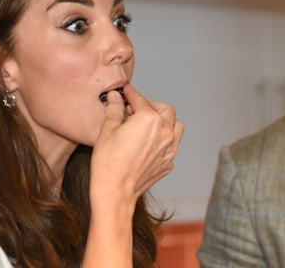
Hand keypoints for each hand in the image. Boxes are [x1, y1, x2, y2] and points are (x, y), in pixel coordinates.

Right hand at [90, 84, 183, 207]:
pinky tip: (149, 142)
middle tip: (136, 109)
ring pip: (176, 126)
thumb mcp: (107, 130)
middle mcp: (164, 132)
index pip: (140, 99)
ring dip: (165, 121)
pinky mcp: (168, 162)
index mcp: (149, 119)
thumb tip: (115, 98)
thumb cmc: (108, 162)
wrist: (115, 191)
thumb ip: (115, 110)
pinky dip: (164, 139)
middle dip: (151, 105)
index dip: (131, 94)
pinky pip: (172, 144)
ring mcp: (169, 149)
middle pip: (165, 109)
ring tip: (148, 124)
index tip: (125, 92)